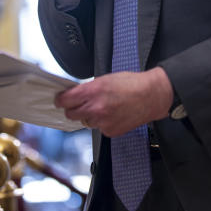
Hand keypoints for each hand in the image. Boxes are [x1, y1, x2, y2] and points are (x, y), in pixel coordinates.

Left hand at [55, 67, 172, 136]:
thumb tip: (76, 94)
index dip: (60, 100)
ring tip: (103, 107)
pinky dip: (102, 123)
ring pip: (85, 122)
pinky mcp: (110, 131)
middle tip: (80, 104)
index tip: (60, 100)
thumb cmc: (132, 84)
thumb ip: (88, 88)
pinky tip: (112, 114)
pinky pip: (98, 128)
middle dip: (73, 108)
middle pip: (70, 114)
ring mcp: (102, 122)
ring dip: (89, 116)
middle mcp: (95, 109)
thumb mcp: (105, 79)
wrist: (151, 96)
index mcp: (92, 92)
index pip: (64, 101)